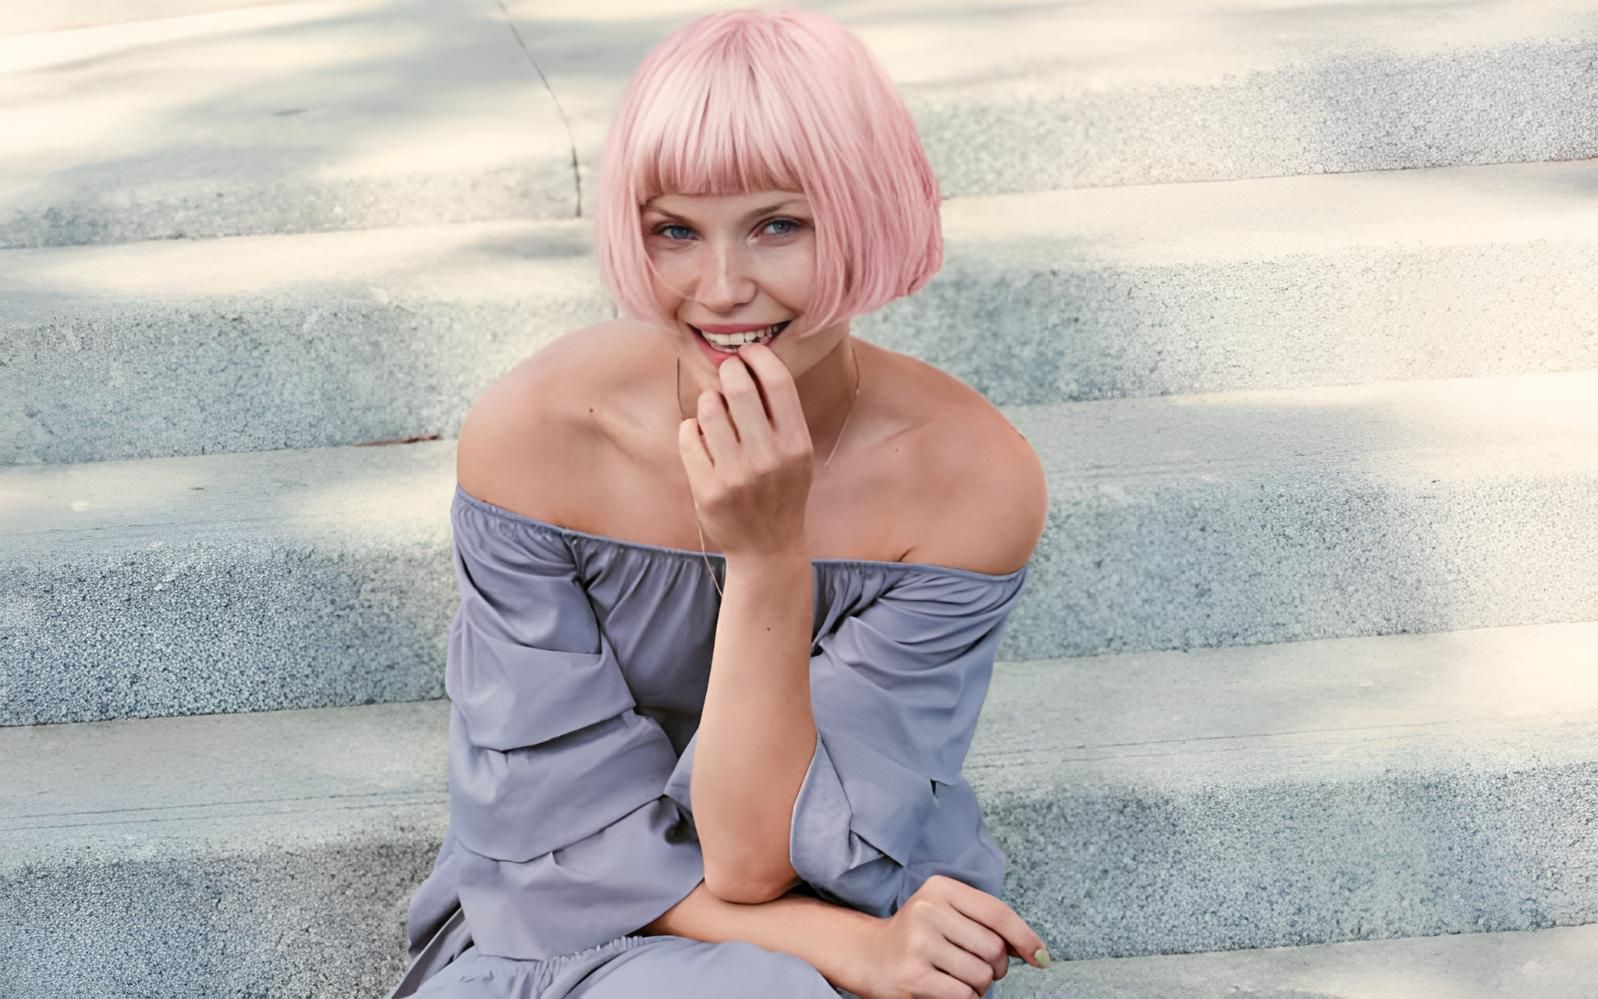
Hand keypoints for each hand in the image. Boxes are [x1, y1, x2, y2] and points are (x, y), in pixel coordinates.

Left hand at [677, 342, 814, 559]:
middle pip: (739, 386)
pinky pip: (688, 435)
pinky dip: (691, 430)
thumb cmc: (781, 492)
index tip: (749, 353)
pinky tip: (700, 437)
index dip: (759, 357)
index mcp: (796, 445)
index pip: (778, 382)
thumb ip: (780, 416)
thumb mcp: (797, 455)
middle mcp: (768, 458)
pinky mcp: (708, 489)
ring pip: (708, 408)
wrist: (767, 548)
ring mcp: (736, 475)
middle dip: (728, 370)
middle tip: (726, 373)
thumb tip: (750, 363)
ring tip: (714, 413)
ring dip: (708, 402)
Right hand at [837, 876, 1050, 998]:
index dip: (1026, 938)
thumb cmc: (917, 936)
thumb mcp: (946, 912)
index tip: (1041, 957)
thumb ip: (986, 923)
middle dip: (996, 968)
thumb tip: (1036, 951)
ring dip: (978, 986)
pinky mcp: (914, 976)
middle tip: (977, 968)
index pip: (998, 914)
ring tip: (957, 978)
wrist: (866, 956)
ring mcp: (919, 944)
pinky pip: (964, 996)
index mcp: (941, 888)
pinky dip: (965, 998)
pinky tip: (946, 988)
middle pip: (994, 949)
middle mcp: (928, 910)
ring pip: (981, 976)